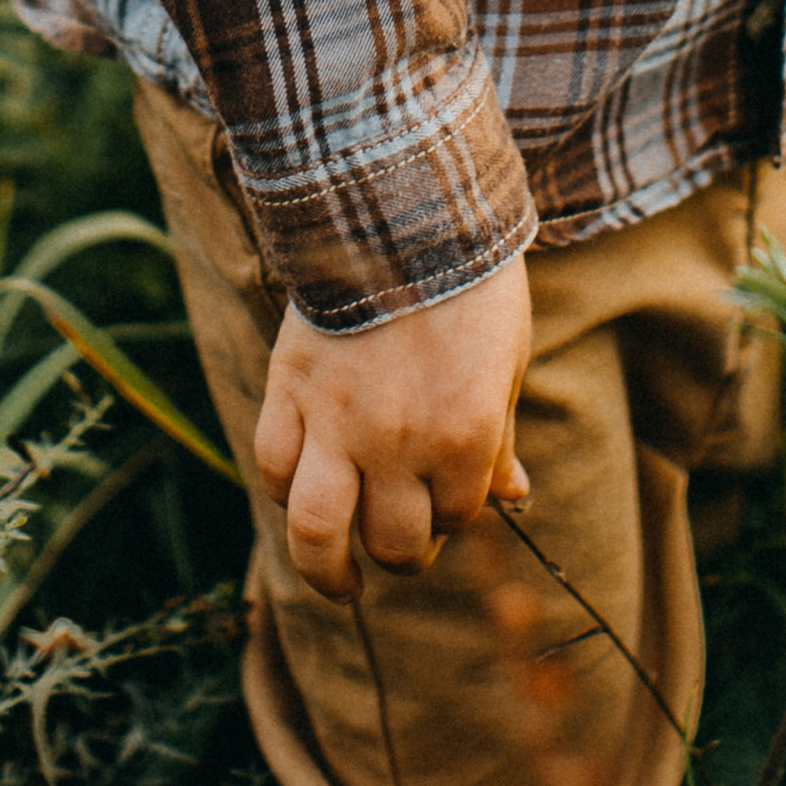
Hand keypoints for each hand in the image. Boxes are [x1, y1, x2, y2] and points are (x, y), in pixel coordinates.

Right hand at [253, 253, 532, 604]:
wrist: (404, 205)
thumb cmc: (471, 280)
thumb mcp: (508, 357)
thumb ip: (500, 434)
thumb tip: (512, 495)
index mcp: (465, 437)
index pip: (458, 516)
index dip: (456, 510)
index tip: (452, 493)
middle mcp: (399, 444)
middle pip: (393, 543)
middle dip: (402, 551)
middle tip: (400, 545)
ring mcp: (337, 420)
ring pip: (317, 530)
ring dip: (327, 569)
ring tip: (338, 581)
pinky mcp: (291, 388)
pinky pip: (274, 464)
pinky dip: (284, 488)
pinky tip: (300, 494)